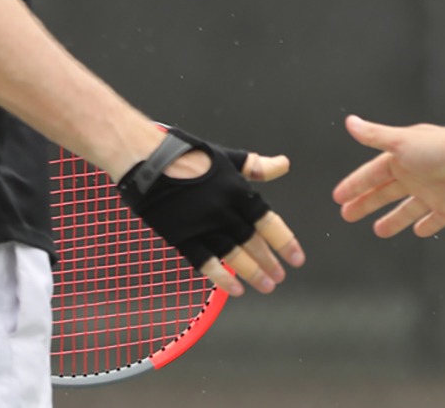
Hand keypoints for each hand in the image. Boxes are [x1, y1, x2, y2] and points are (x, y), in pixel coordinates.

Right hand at [121, 130, 305, 296]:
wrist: (147, 159)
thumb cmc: (189, 154)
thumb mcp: (228, 157)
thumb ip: (257, 167)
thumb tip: (284, 165)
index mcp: (238, 191)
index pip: (269, 222)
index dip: (285, 243)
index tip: (297, 259)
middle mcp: (224, 211)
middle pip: (253, 242)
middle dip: (269, 262)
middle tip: (280, 277)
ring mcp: (203, 225)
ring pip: (233, 256)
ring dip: (252, 273)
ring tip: (266, 286)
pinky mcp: (182, 237)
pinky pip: (205, 262)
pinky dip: (221, 278)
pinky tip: (235, 291)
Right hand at [331, 115, 444, 237]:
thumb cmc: (441, 148)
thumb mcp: (401, 142)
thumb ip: (375, 136)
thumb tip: (349, 122)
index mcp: (403, 159)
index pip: (372, 174)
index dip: (355, 185)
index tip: (338, 197)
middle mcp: (417, 175)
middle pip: (385, 192)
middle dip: (366, 203)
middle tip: (346, 215)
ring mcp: (434, 193)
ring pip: (407, 209)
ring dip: (393, 219)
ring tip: (378, 231)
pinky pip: (435, 220)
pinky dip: (426, 226)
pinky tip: (418, 232)